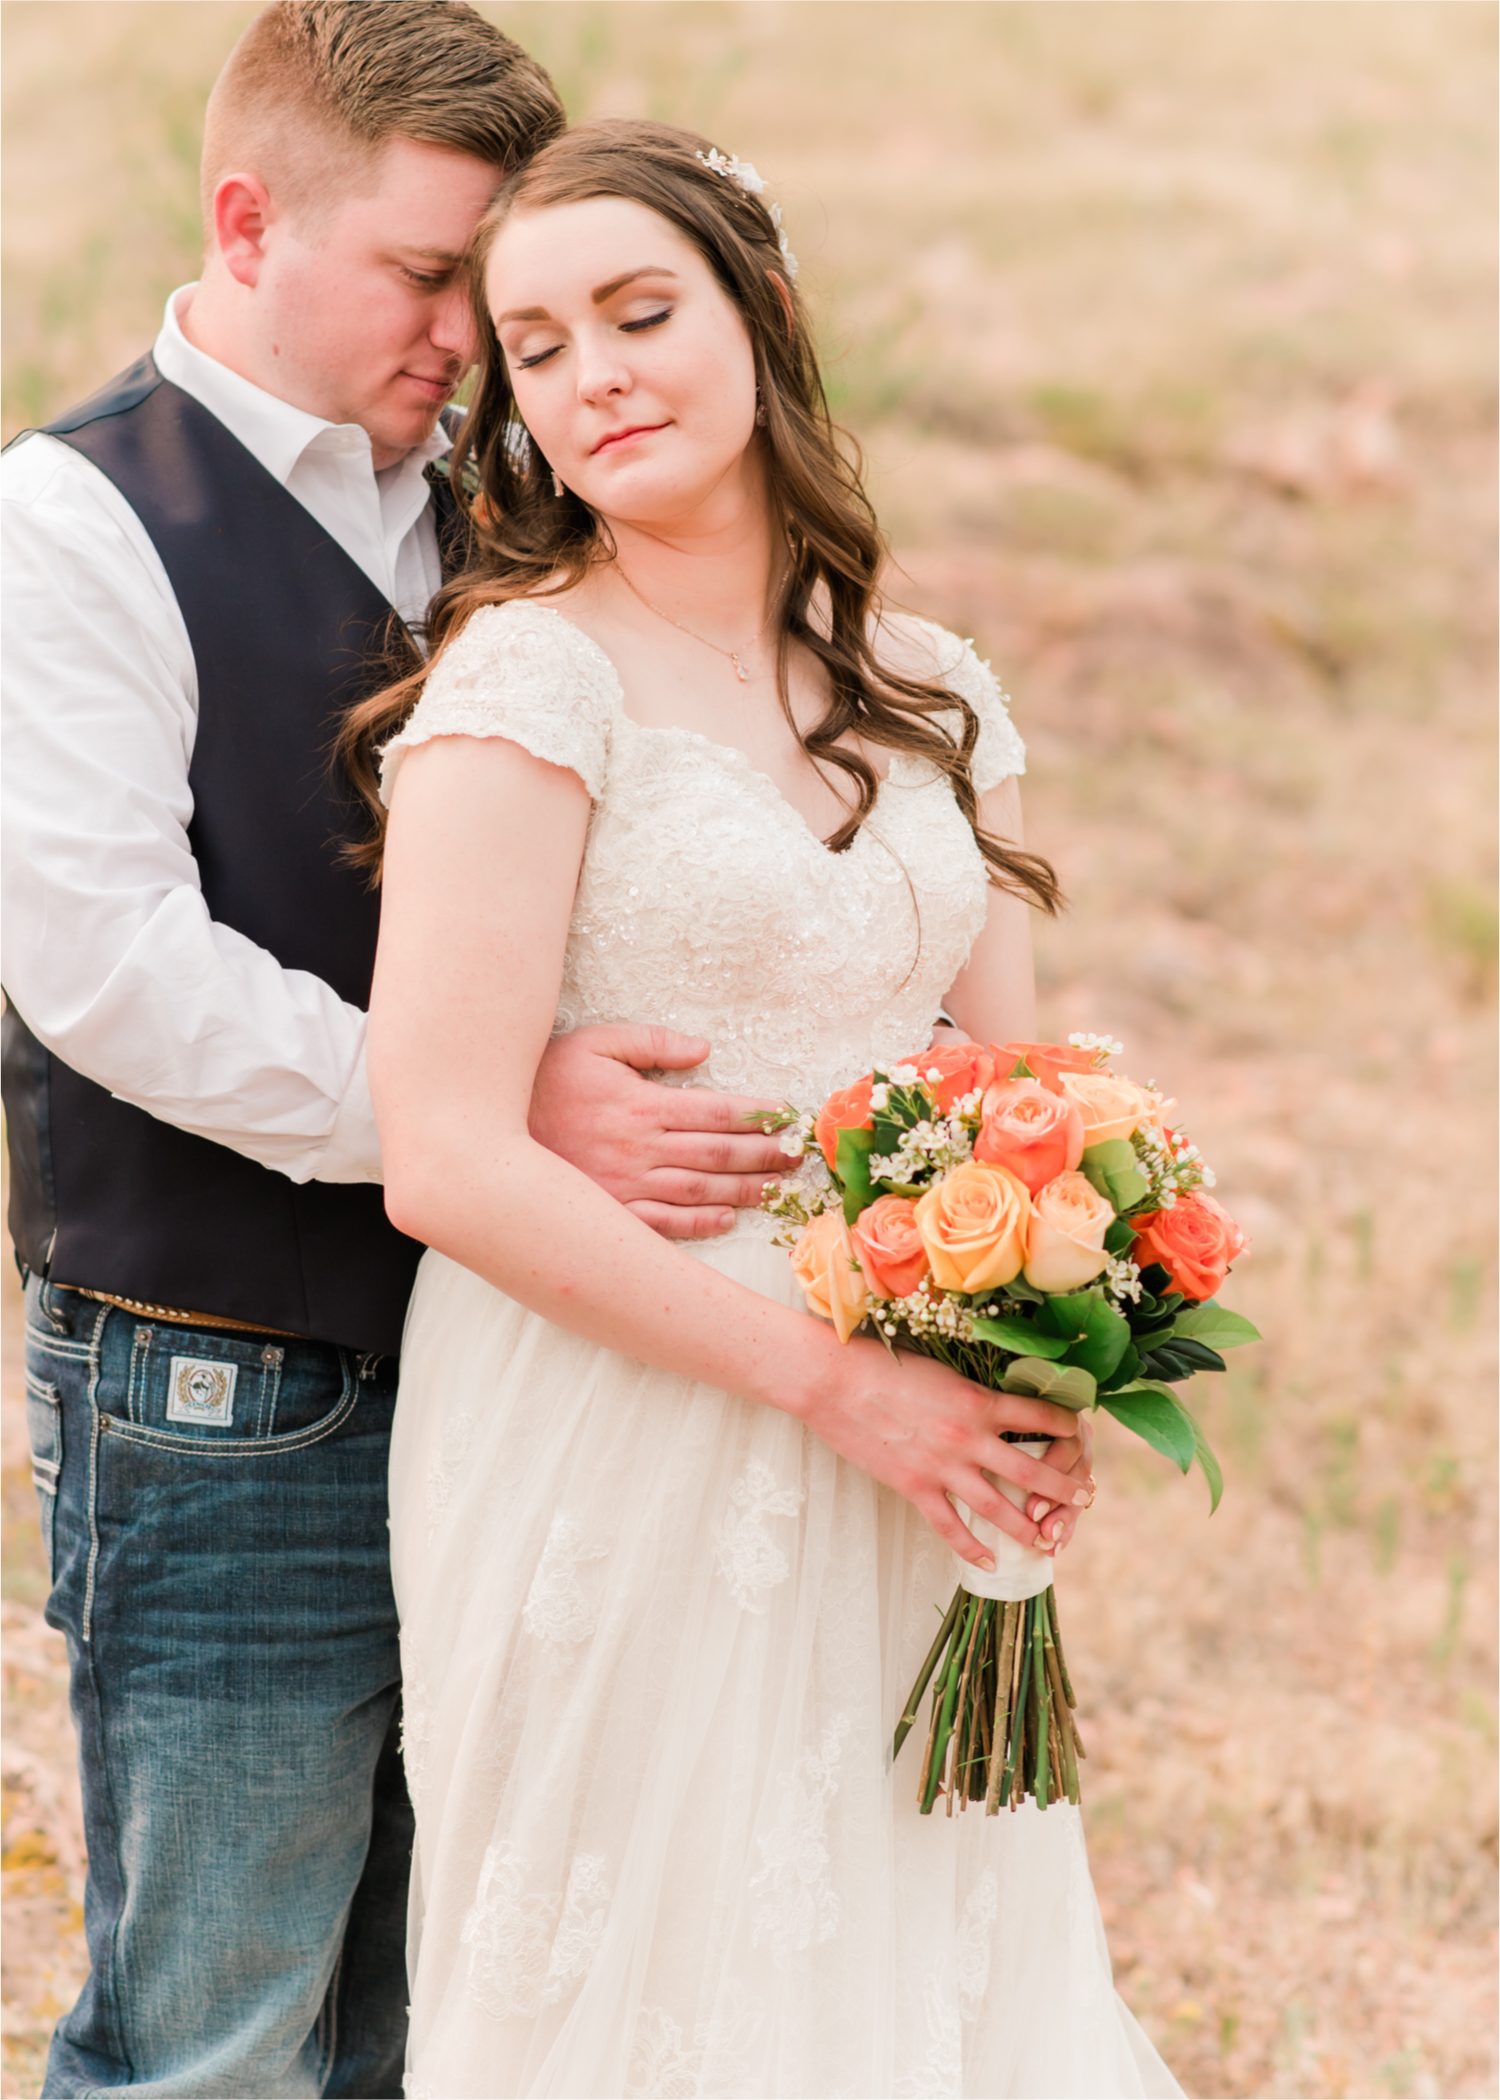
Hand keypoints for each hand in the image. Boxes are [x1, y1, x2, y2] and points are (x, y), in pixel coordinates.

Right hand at [530, 1025, 787, 1239]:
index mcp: (642, 1105)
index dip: (758, 1117)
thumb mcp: (595, 1043)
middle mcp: (641, 1148)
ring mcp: (626, 1185)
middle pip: (717, 1154)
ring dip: (743, 1189)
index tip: (787, 1119)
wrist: (488, 1130)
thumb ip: (650, 1042)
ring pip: (699, 1189)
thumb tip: (701, 1049)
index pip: (716, 1112)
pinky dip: (698, 1223)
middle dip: (763, 1154)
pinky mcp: (610, 1211)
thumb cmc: (545, 1080)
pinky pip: (663, 1222)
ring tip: (776, 1187)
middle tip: (796, 1156)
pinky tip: (725, 1219)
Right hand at [799, 1340, 1091, 1569]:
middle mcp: (968, 1436)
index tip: (1080, 1433)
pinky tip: (991, 1562)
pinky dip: (973, 1548)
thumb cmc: (883, 1364)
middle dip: (1064, 1487)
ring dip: (1029, 1527)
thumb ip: (970, 1393)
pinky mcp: (914, 1486)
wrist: (834, 1380)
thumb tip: (995, 1406)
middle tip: (1087, 1498)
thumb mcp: (940, 1371)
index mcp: (978, 1400)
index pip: (1038, 1417)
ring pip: (998, 1507)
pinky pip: (951, 1526)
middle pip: (1030, 1470)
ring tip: (1049, 1542)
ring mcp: (942, 1466)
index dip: (1066, 1427)